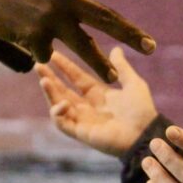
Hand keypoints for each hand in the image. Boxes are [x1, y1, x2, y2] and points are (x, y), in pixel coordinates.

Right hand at [0, 0, 158, 80]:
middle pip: (106, 19)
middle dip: (131, 34)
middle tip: (152, 47)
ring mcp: (51, 18)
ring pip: (83, 46)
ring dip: (100, 64)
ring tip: (113, 78)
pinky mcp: (36, 36)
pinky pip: (48, 52)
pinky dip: (42, 53)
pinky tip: (28, 43)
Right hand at [36, 48, 157, 155]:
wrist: (145, 133)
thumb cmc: (142, 110)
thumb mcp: (133, 83)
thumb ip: (122, 67)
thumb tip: (115, 48)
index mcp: (99, 94)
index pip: (76, 77)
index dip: (64, 66)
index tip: (53, 54)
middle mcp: (88, 106)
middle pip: (62, 90)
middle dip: (49, 77)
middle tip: (38, 64)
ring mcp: (82, 119)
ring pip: (58, 105)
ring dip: (49, 93)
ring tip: (44, 80)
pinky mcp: (80, 132)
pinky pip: (62, 123)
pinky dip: (58, 113)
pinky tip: (63, 103)